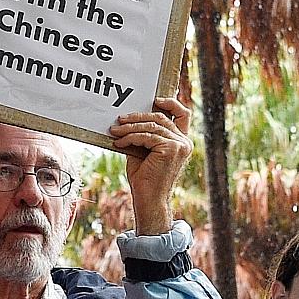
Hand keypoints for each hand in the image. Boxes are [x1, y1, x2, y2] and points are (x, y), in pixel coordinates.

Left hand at [108, 96, 191, 235]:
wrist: (148, 199)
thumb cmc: (145, 178)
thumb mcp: (144, 151)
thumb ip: (144, 136)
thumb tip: (127, 119)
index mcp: (182, 141)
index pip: (183, 115)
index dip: (171, 103)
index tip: (155, 99)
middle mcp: (184, 142)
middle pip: (160, 117)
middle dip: (137, 117)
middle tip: (119, 119)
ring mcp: (180, 145)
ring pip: (152, 126)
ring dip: (129, 127)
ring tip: (114, 131)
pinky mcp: (171, 149)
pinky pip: (146, 136)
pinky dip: (130, 138)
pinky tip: (118, 143)